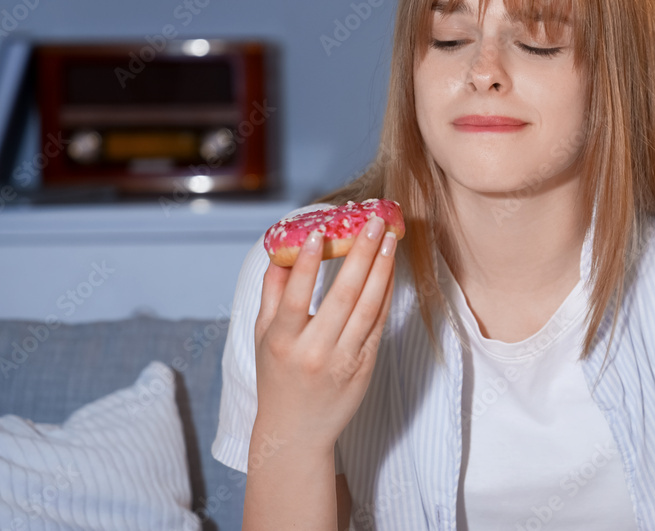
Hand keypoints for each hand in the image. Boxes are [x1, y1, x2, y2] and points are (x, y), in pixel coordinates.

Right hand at [252, 216, 397, 453]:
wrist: (297, 431)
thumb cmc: (277, 376)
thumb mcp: (264, 336)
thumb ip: (273, 292)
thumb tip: (280, 250)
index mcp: (283, 341)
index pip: (295, 297)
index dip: (306, 264)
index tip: (318, 232)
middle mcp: (314, 352)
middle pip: (342, 297)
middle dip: (360, 255)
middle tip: (373, 223)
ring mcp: (343, 361)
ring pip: (367, 308)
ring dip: (381, 270)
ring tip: (389, 239)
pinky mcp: (365, 367)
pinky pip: (378, 324)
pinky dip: (386, 295)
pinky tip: (390, 270)